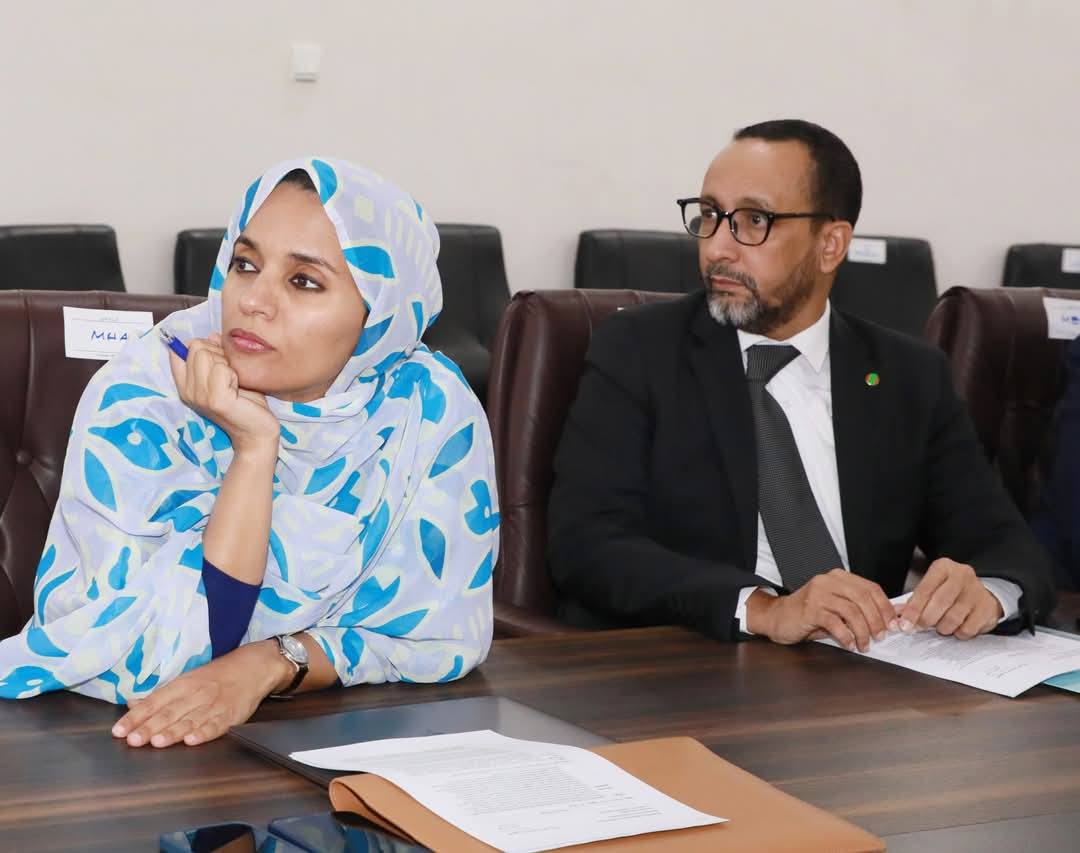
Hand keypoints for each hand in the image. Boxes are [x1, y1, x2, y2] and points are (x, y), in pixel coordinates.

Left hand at [111, 640, 289, 747]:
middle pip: (169, 713)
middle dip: (149, 728)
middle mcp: (195, 695)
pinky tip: (193, 740)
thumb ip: (159, 696)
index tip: (119, 731)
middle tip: (133, 740)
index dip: (135, 717)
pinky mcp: (231, 714)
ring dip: (173, 732)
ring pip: (190, 720)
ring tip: (156, 742)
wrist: (252, 667)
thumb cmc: (215, 677)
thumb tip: (131, 703)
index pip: (153, 702)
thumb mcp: (186, 681)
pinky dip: (204, 733)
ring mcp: (213, 705)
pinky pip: (216, 725)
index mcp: (181, 685)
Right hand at [169, 334, 279, 456]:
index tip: (217, 360)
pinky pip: (223, 369)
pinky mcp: (216, 400)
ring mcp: (200, 396)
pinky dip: (235, 374)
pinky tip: (238, 390)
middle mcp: (188, 391)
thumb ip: (217, 354)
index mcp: (186, 385)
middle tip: (231, 375)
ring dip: (228, 364)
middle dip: (219, 354)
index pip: (179, 350)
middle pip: (197, 347)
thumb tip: (212, 335)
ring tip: (235, 383)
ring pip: (208, 354)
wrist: (257, 432)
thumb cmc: (245, 403)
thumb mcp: (228, 373)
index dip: (201, 347)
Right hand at [747, 569, 896, 651]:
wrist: (778, 617)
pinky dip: (846, 636)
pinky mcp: (810, 610)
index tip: (893, 624)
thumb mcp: (837, 607)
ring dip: (862, 632)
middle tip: (880, 636)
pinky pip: (836, 623)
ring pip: (851, 611)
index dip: (885, 607)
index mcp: (838, 577)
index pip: (870, 588)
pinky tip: (849, 644)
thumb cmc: (810, 614)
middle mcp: (828, 581)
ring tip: (864, 645)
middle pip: (863, 598)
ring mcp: (818, 594)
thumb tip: (891, 616)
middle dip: (876, 620)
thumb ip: (860, 608)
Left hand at [898, 558, 1001, 639]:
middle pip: (940, 603)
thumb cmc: (949, 590)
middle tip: (920, 627)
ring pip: (953, 618)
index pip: (925, 589)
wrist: (980, 593)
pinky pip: (968, 628)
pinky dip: (958, 633)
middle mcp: (962, 575)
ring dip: (943, 628)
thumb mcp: (931, 587)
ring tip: (941, 625)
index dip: (913, 609)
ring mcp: (977, 591)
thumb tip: (898, 614)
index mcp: (943, 567)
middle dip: (926, 619)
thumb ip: (915, 600)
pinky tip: (957, 626)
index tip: (905, 624)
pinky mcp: (988, 608)